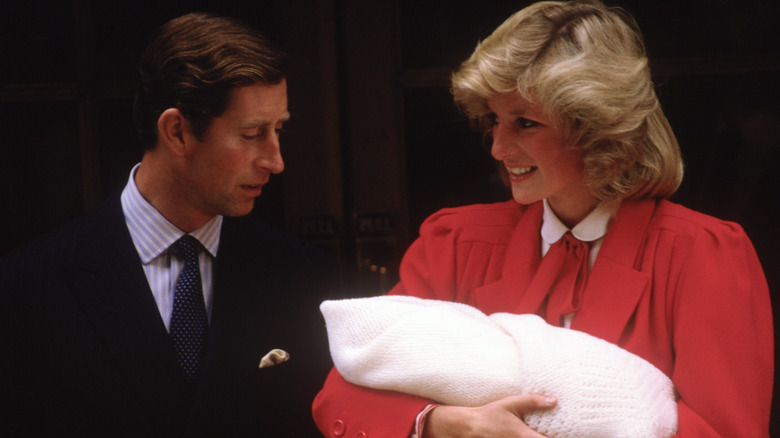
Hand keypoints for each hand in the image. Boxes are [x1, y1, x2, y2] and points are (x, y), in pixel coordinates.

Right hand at [422, 394, 556, 437]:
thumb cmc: (490, 415)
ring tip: (546, 432)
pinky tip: (533, 434)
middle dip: (551, 437)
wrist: (469, 427)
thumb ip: (533, 402)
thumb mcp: (511, 404)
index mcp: (526, 437)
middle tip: (558, 431)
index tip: (572, 433)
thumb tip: (554, 400)